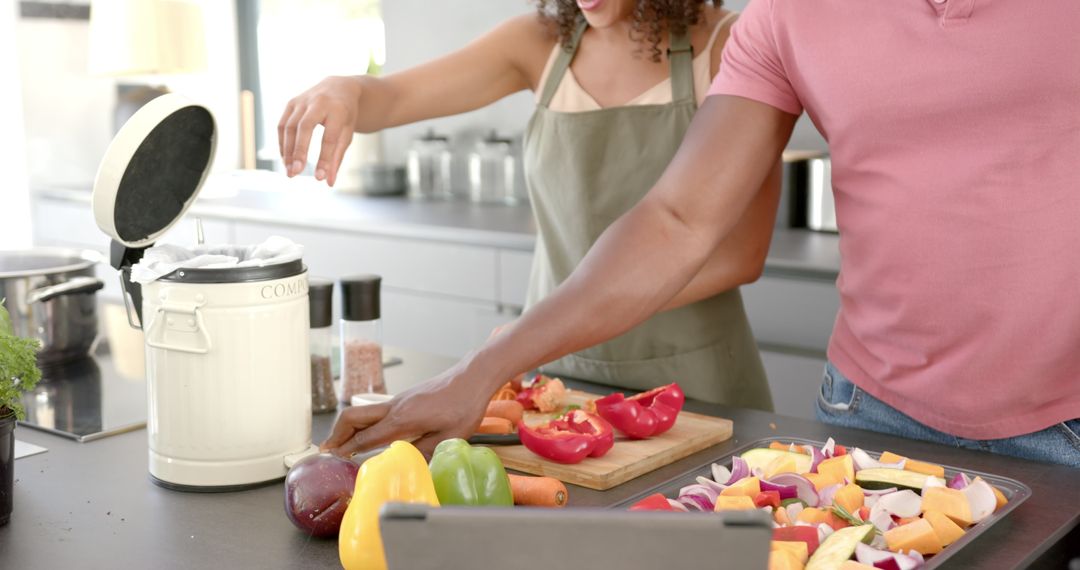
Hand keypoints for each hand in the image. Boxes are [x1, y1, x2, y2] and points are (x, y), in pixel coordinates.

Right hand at [278, 76, 363, 185]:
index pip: (330, 137)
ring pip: (289, 127)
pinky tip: (286, 159)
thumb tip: (328, 182)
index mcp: (338, 110)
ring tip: (290, 172)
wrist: (338, 87)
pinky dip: (282, 143)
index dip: (324, 158)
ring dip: (288, 151)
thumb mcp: (348, 134)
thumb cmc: (345, 115)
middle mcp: (318, 102)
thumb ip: (338, 157)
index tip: (319, 177)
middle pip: (305, 127)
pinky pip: (282, 125)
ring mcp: (302, 100)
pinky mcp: (291, 103)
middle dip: (299, 151)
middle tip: (296, 172)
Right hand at [320, 367, 492, 457]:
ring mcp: (398, 401)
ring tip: (339, 443)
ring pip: (362, 412)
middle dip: (336, 434)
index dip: (347, 450)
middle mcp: (394, 408)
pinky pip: (375, 411)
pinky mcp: (405, 398)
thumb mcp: (448, 437)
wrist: (472, 377)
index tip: (333, 459)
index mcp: (402, 420)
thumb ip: (423, 451)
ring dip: (347, 427)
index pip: (365, 438)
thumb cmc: (464, 406)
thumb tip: (404, 463)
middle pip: (353, 418)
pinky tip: (366, 433)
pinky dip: (363, 422)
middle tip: (326, 450)